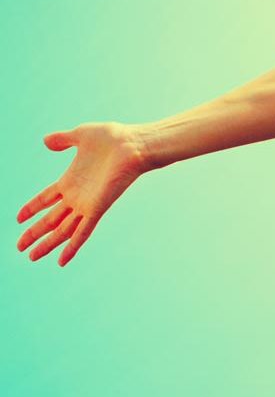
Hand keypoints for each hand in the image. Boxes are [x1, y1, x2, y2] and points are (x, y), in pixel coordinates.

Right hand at [16, 122, 151, 266]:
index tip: (18, 219)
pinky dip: (72, 247)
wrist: (134, 144)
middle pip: (51, 219)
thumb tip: (46, 141)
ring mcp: (87, 204)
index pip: (45, 198)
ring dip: (47, 244)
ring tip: (31, 257)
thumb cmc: (114, 138)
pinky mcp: (98, 209)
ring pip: (62, 230)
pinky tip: (62, 261)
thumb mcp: (81, 135)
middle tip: (20, 247)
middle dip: (35, 233)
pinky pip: (82, 232)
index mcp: (70, 180)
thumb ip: (63, 140)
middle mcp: (78, 196)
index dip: (32, 208)